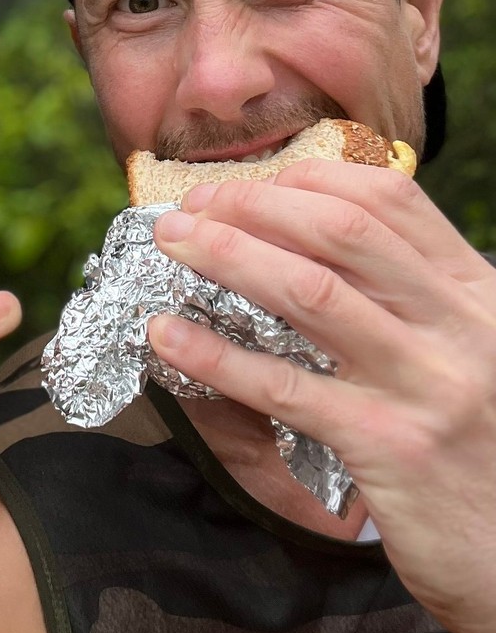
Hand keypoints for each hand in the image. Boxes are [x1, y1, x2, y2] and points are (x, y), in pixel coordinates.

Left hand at [147, 160, 495, 632]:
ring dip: (226, 256)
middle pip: (340, 230)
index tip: (247, 187)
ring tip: (170, 244)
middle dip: (254, 206)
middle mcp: (458, 324)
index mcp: (476, 291)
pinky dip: (217, 355)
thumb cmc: (482, 451)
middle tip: (191, 209)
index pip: (388, 199)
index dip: (306, 181)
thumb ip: (411, 301)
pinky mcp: (388, 444)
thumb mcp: (469, 354)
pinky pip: (285, 386)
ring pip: (309, 291)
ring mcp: (424, 382)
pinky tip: (168, 335)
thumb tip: (304, 250)